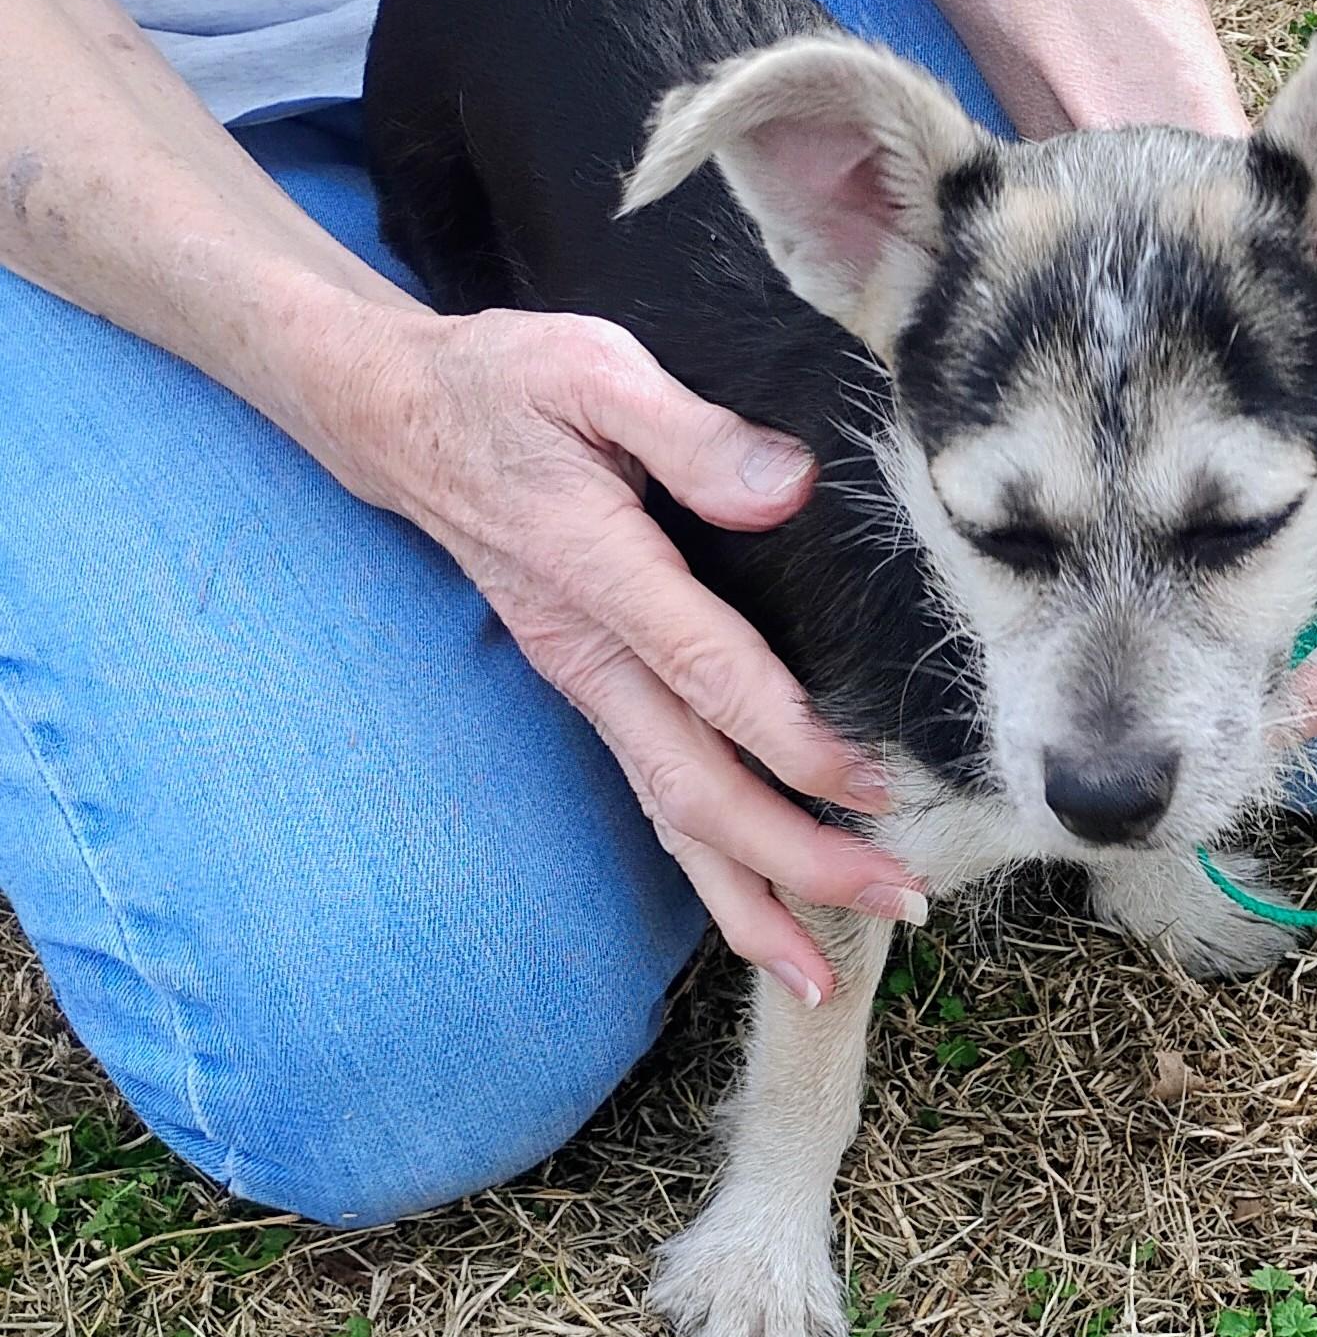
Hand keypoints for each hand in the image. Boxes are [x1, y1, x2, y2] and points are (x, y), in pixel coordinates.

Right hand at [328, 304, 922, 1005]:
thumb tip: (787, 487)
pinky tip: (755, 901)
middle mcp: (586, 650)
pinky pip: (650, 790)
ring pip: (666, 813)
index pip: (707, 675)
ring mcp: (582, 679)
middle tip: (898, 904)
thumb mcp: (593, 368)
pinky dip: (707, 861)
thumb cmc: (503, 384)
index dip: (791, 741)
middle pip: (693, 784)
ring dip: (750, 891)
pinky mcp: (587, 683)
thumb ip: (690, 431)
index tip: (875, 791)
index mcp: (597, 568)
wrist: (398, 417)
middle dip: (795, 858)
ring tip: (823, 967)